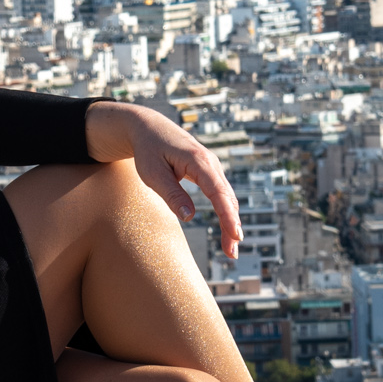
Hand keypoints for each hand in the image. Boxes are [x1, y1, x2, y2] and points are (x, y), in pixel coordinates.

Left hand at [86, 101, 243, 258]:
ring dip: (230, 222)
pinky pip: (222, 195)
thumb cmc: (147, 150)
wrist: (148, 128)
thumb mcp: (153, 174)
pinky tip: (227, 230)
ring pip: (227, 198)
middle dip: (232, 225)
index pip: (218, 192)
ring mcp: (212, 167)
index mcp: (198, 161)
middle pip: (227, 198)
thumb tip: (189, 217)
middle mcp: (211, 162)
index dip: (228, 215)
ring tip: (230, 250)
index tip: (235, 234)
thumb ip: (171, 194)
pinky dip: (226, 213)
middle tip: (232, 253)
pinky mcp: (209, 172)